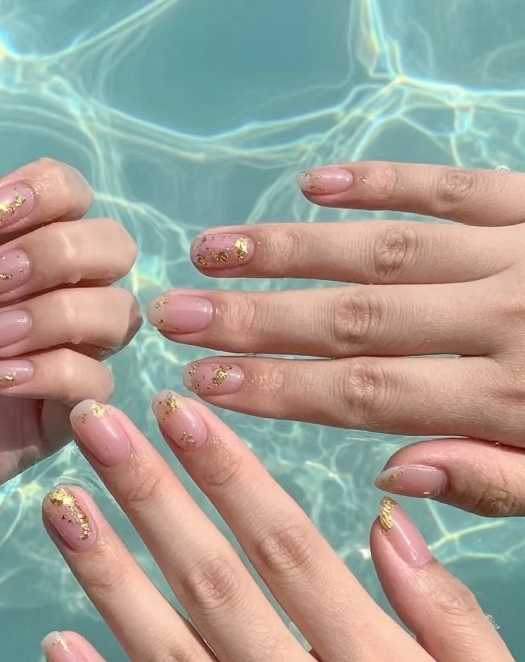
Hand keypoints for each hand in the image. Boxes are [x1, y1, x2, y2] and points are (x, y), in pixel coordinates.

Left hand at [0, 136, 138, 594]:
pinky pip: (95, 385)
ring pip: (117, 315)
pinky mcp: (37, 425)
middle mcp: (21, 298)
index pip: (67, 194)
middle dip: (62, 252)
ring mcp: (35, 361)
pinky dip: (56, 373)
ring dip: (60, 315)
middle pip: (112, 247)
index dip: (49, 193)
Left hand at [40, 394, 524, 661]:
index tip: (181, 412)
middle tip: (98, 427)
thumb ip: (449, 617)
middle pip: (214, 586)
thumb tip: (388, 520)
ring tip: (61, 508)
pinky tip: (57, 649)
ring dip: (108, 579)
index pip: (287, 549)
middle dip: (150, 497)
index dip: (228, 472)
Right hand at [147, 161, 524, 517]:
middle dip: (252, 318)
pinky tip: (313, 184)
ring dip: (288, 249)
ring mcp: (521, 250)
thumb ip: (494, 482)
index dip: (278, 388)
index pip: (368, 394)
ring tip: (209, 250)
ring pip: (383, 248)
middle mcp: (507, 317)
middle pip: (354, 319)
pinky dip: (380, 180)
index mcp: (514, 398)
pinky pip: (450, 184)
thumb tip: (394, 476)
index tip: (201, 382)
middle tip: (171, 314)